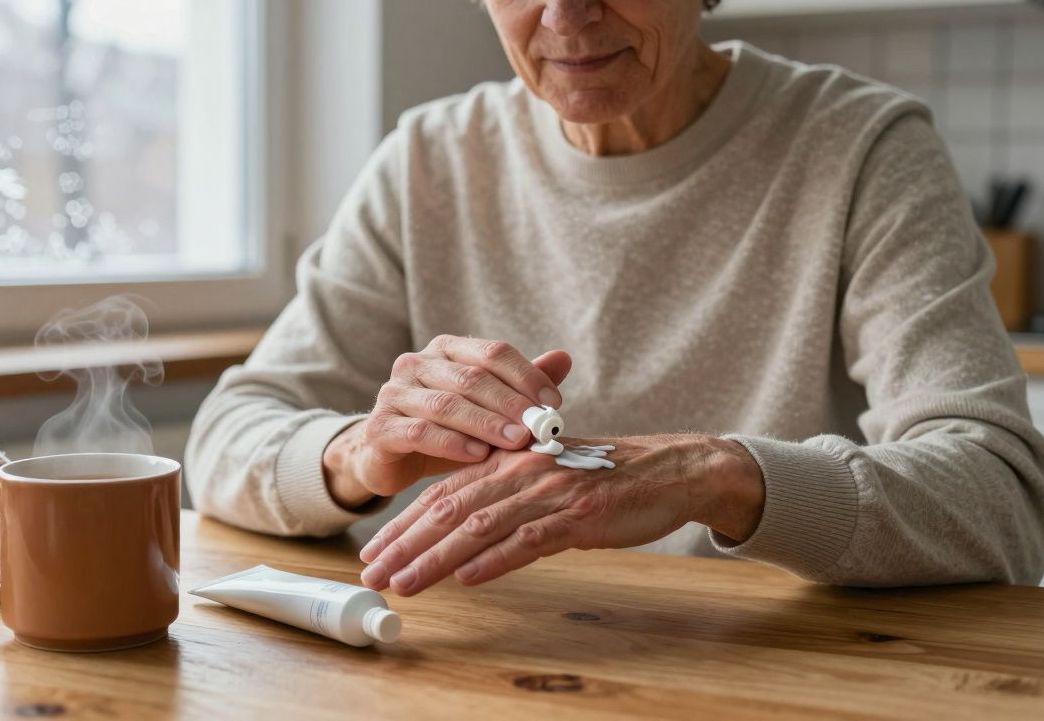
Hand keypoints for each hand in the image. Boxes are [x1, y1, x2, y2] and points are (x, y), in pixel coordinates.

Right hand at [323, 335, 571, 507]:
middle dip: (510, 403)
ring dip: (486, 424)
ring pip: (446, 404)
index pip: (492, 352)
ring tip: (516, 442)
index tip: (554, 403)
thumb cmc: (447, 430)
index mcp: (446, 349)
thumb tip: (564, 357)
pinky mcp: (379, 426)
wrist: (388, 457)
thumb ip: (520, 385)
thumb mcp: (487, 409)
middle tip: (539, 426)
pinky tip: (477, 455)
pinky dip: (451, 443)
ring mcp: (394, 393)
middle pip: (471, 377)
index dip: (526, 376)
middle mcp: (416, 363)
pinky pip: (418, 432)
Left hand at [356, 434, 764, 595]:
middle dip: (405, 543)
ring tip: (404, 584)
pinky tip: (467, 579)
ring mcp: (550, 491)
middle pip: (450, 508)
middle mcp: (521, 470)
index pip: (443, 492)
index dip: (404, 523)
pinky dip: (495, 559)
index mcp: (509, 460)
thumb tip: (464, 541)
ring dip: (436, 557)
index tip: (375, 551)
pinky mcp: (580, 514)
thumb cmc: (606, 479)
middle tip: (372, 574)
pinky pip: (529, 538)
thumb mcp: (547, 479)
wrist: (670, 470)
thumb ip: (505, 500)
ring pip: (479, 525)